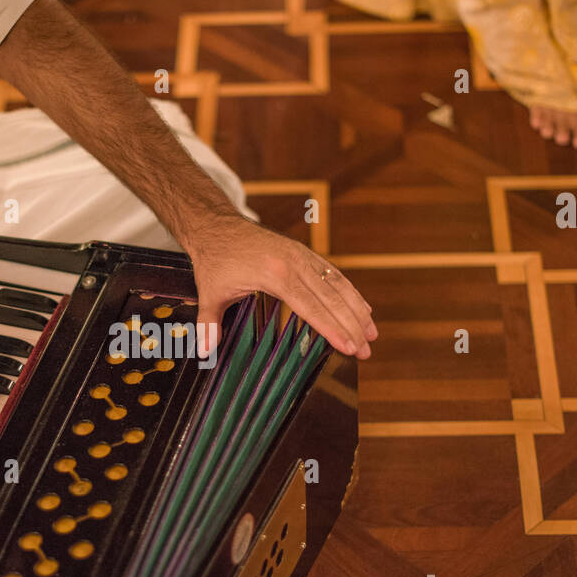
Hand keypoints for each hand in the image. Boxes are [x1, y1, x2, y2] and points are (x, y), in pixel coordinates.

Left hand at [187, 216, 375, 358]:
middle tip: (368, 351)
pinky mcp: (304, 253)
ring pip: (338, 285)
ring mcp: (302, 256)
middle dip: (352, 326)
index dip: (332, 329)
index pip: (311, 307)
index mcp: (275, 274)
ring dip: (358, 310)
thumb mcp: (210, 292)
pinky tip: (363, 309)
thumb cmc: (214, 258)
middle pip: (331, 298)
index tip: (349, 347)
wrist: (217, 224)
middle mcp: (295, 262)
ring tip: (374, 334)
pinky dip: (350, 292)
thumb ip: (210, 322)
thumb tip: (203, 351)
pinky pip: (334, 275)